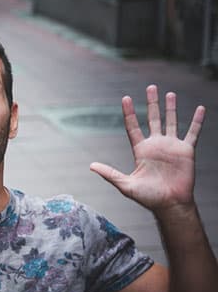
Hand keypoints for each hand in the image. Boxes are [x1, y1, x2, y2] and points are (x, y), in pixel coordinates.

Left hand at [90, 85, 204, 212]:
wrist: (170, 204)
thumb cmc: (147, 197)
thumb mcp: (125, 185)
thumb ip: (110, 173)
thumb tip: (91, 166)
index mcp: (140, 150)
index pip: (133, 127)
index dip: (129, 113)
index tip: (126, 98)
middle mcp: (155, 145)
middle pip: (152, 119)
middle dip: (151, 103)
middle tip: (150, 87)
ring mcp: (171, 146)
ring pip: (171, 121)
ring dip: (170, 108)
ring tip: (169, 93)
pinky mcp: (186, 151)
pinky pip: (193, 132)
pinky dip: (197, 120)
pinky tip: (200, 108)